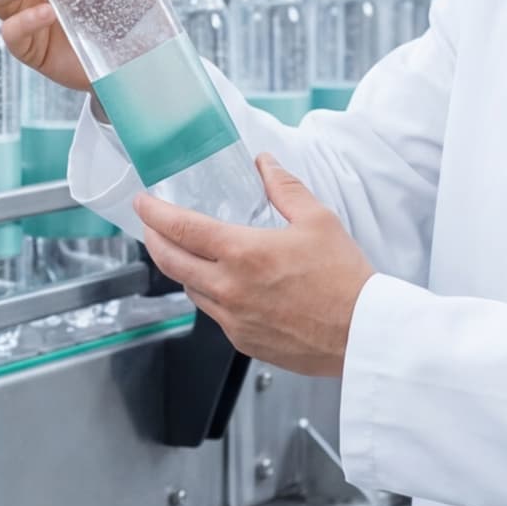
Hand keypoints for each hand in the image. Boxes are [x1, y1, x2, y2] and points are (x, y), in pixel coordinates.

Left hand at [134, 156, 373, 377]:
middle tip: (151, 225)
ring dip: (182, 268)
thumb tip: (265, 163)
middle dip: (153, 239)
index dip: (154, 213)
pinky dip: (210, 295)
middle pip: (170, 262)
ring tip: (187, 252)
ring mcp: (233, 320)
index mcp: (243, 253)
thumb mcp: (317, 220)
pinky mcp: (244, 341)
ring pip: (191, 289)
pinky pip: (214, 314)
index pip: (181, 228)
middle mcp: (229, 289)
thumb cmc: (345, 280)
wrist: (363, 334)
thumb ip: (284, 188)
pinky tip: (224, 285)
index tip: (143, 202)